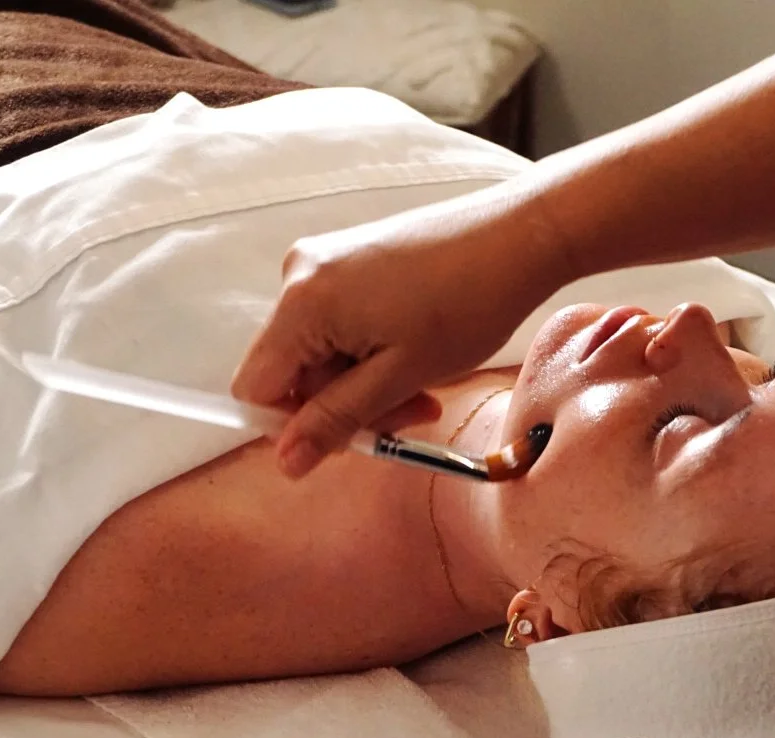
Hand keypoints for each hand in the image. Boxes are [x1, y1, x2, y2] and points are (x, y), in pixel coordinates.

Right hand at [231, 188, 573, 476]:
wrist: (518, 237)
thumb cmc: (466, 305)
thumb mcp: (399, 376)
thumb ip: (337, 419)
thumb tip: (287, 463)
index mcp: (301, 303)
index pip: (255, 387)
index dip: (294, 425)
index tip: (350, 436)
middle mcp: (298, 275)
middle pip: (292, 372)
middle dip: (344, 404)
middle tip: (411, 414)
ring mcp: (324, 263)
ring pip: (321, 353)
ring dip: (366, 383)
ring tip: (424, 385)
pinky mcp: (349, 258)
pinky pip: (339, 325)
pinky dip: (372, 352)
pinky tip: (416, 354)